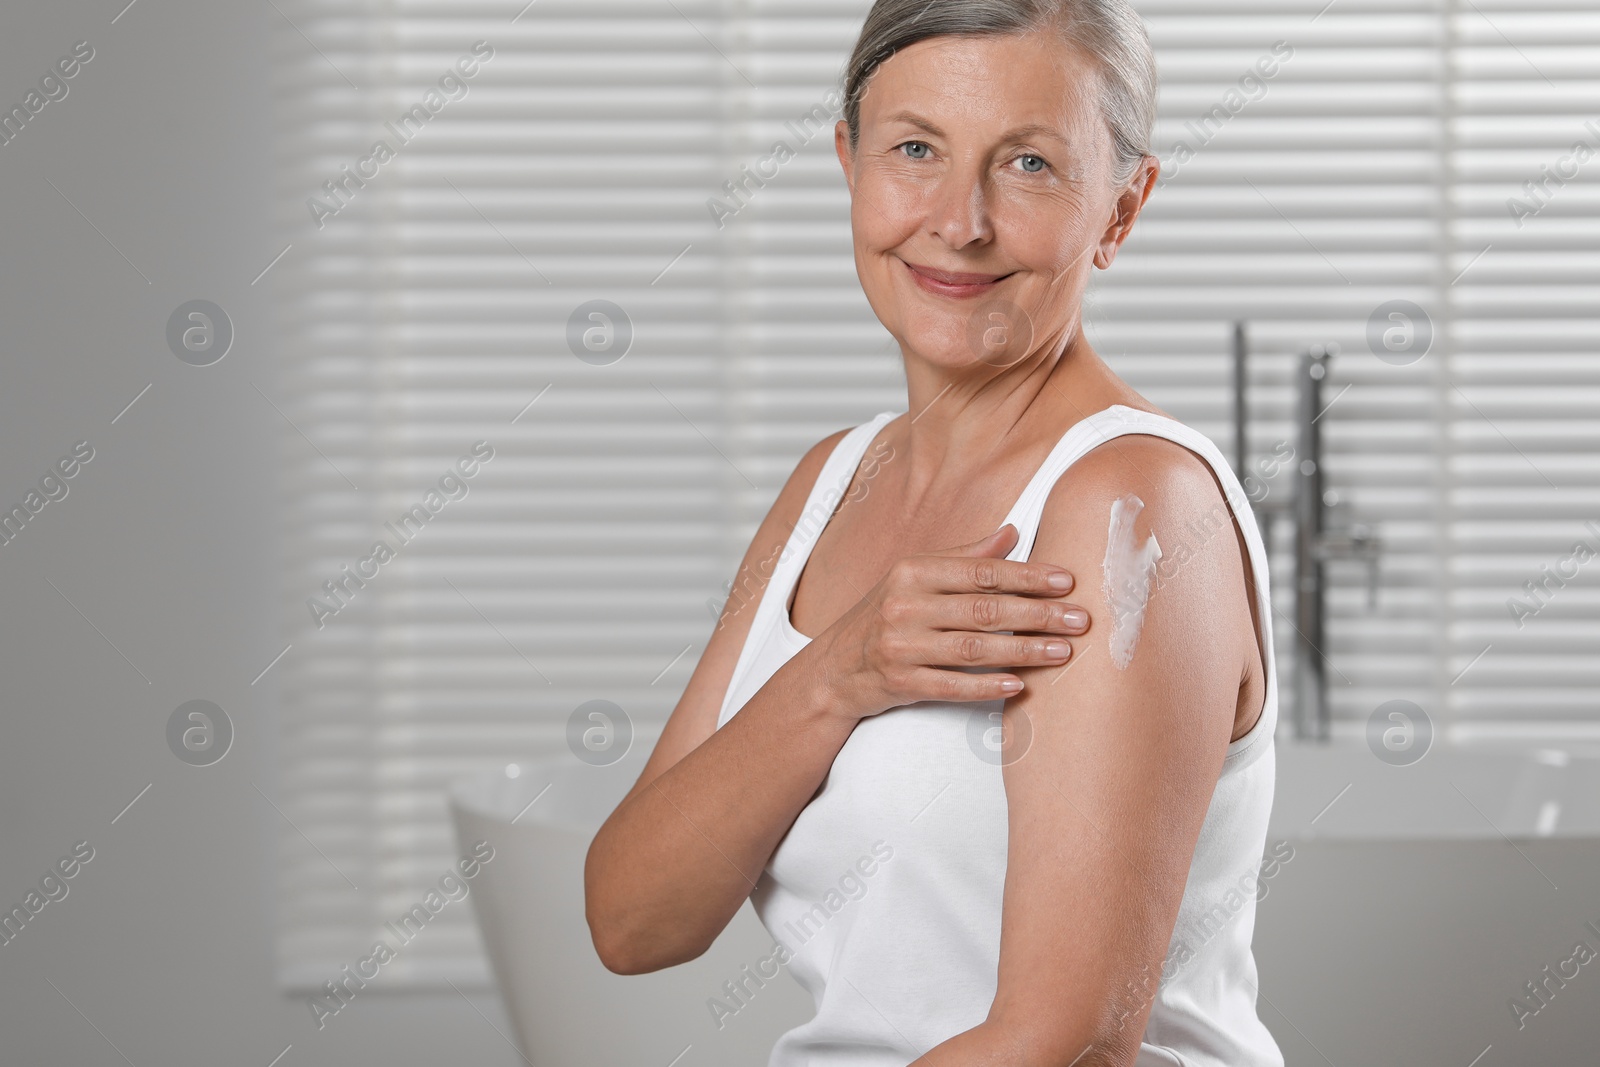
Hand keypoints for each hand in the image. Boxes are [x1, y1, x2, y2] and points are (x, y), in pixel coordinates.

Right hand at [809, 524, 1089, 719]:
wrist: (833, 667)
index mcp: (912, 572)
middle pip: (984, 609)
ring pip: (974, 648)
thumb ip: (964, 558)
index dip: (1027, 576)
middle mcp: (904, 605)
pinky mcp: (900, 683)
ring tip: (1062, 651)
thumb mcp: (915, 577)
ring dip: (1024, 650)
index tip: (1066, 581)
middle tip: (1078, 619)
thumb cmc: (884, 616)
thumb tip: (1012, 532)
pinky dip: (987, 685)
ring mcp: (900, 646)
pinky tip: (1019, 684)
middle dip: (1038, 614)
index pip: (981, 572)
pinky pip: (952, 685)